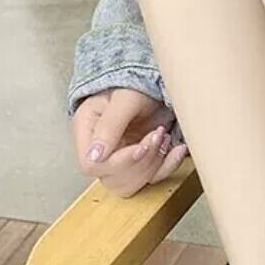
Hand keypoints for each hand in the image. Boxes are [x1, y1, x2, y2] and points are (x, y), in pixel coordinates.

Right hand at [72, 88, 186, 197]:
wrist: (157, 80)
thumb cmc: (135, 83)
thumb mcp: (123, 100)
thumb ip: (109, 127)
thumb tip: (95, 157)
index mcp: (88, 132)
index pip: (92, 165)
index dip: (118, 163)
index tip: (140, 147)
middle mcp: (101, 150)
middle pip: (113, 180)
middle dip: (141, 164)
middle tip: (156, 135)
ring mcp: (121, 158)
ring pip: (133, 184)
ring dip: (154, 166)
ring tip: (163, 137)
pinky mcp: (142, 162)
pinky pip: (153, 178)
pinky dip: (168, 166)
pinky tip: (177, 148)